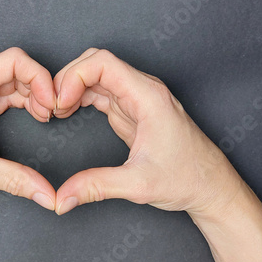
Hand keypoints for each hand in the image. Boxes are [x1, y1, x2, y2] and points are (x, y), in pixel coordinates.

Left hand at [0, 47, 56, 212]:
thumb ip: (16, 179)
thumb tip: (48, 195)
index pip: (13, 60)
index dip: (39, 77)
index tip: (52, 102)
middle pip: (15, 70)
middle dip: (39, 87)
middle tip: (54, 112)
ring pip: (12, 83)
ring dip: (33, 96)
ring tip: (46, 116)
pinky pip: (5, 97)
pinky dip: (24, 104)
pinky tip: (34, 116)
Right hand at [53, 48, 242, 216]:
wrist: (210, 186)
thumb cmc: (187, 178)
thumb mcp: (138, 184)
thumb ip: (96, 186)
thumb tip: (61, 198)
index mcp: (148, 97)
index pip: (103, 63)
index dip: (73, 76)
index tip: (59, 103)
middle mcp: (143, 90)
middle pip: (96, 63)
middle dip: (68, 79)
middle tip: (52, 107)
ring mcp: (137, 99)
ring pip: (96, 76)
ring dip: (72, 88)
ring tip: (56, 112)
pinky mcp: (132, 111)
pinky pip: (101, 92)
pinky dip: (80, 98)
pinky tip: (69, 113)